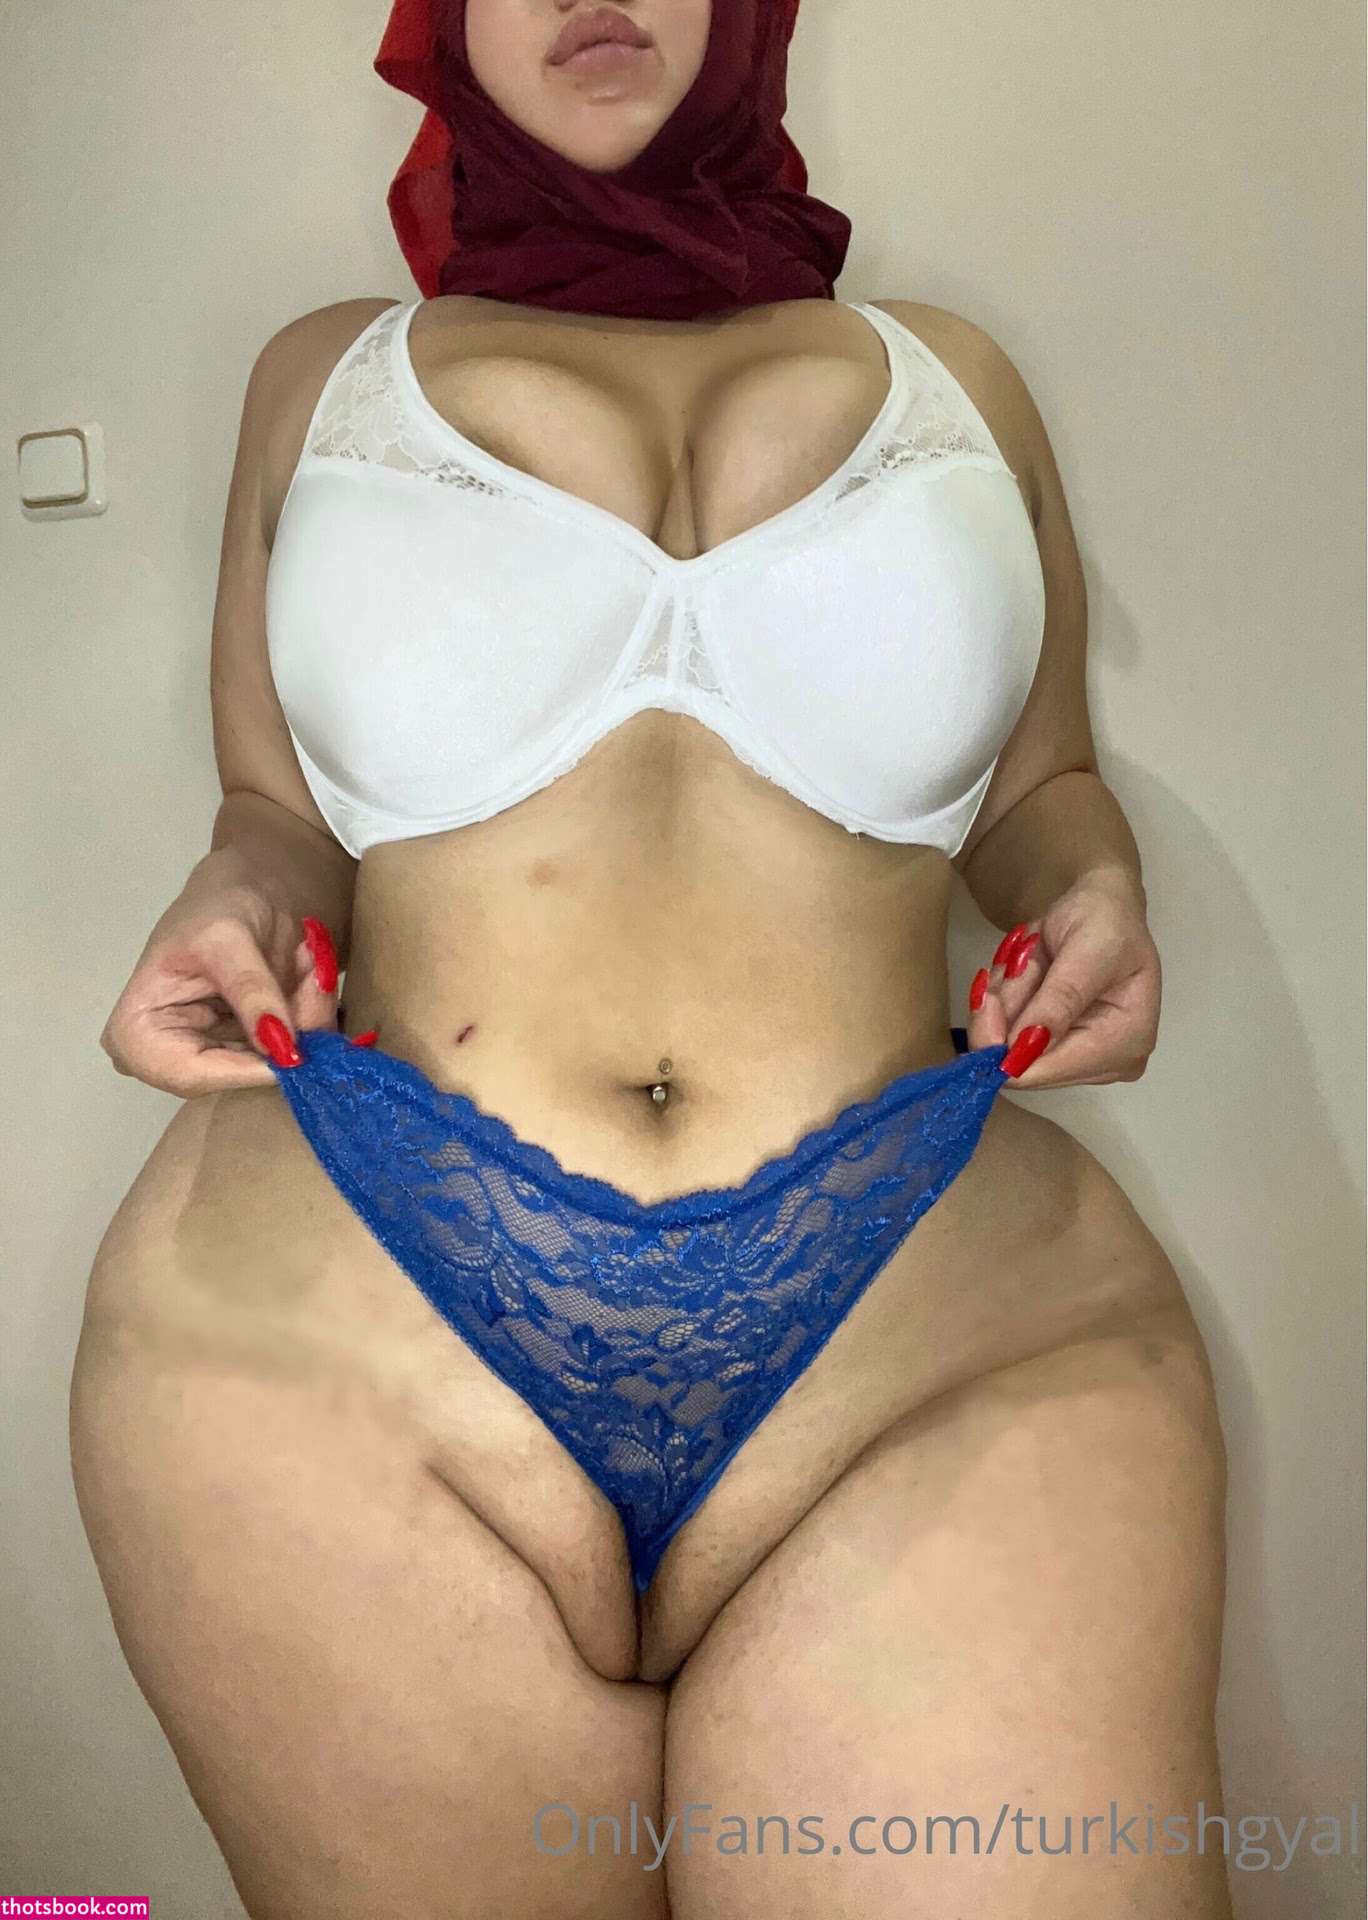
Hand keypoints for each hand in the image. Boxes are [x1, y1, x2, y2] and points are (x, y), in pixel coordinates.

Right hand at [100, 876, 340, 1097]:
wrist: (248, 892)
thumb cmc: (217, 905)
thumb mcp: (228, 938)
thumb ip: (252, 992)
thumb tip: (282, 1048)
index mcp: (137, 1033)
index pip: (190, 1075)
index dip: (248, 1070)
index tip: (297, 1050)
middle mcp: (171, 1058)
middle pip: (238, 1077)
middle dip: (288, 1035)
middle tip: (314, 979)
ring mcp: (215, 1060)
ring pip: (276, 1068)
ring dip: (307, 1020)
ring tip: (309, 965)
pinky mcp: (252, 1055)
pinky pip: (295, 1054)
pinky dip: (313, 1018)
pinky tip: (309, 978)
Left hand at [965, 870, 1160, 1087]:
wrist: (1103, 905)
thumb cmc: (1104, 922)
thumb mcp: (1084, 953)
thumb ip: (1055, 1003)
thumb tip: (1020, 1052)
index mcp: (1124, 1045)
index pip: (1044, 1072)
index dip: (1001, 1043)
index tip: (986, 996)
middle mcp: (1105, 1065)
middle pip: (1020, 1063)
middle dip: (1005, 1012)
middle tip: (1016, 964)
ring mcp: (1080, 1057)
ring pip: (1006, 1046)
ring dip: (1004, 1000)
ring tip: (1025, 962)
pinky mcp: (1058, 1046)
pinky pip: (1008, 1035)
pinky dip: (1004, 1002)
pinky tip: (1023, 973)